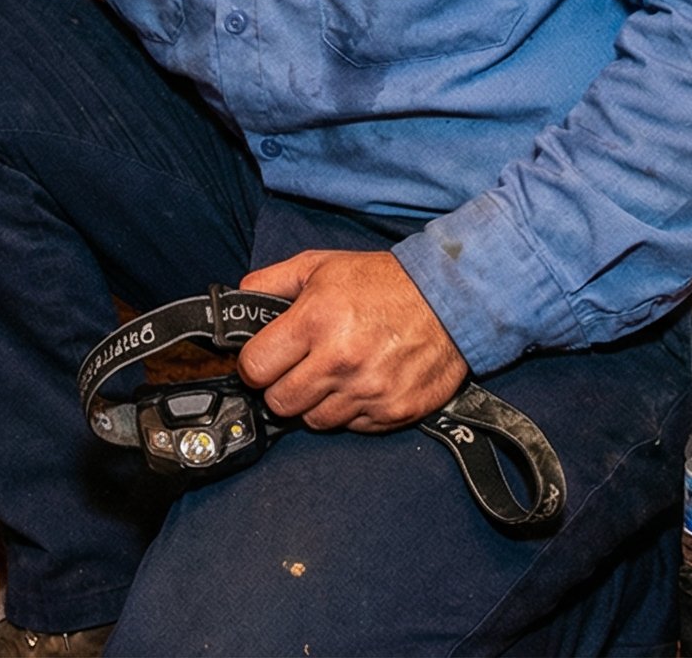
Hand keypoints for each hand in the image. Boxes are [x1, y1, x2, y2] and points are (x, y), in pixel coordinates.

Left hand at [236, 249, 470, 430]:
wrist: (450, 299)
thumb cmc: (383, 282)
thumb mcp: (321, 266)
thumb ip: (272, 282)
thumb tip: (240, 300)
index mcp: (315, 320)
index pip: (255, 368)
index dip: (254, 366)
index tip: (264, 361)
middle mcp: (340, 360)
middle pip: (279, 403)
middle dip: (280, 388)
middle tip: (297, 370)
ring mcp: (368, 390)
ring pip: (313, 420)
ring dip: (316, 402)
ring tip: (333, 375)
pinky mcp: (393, 411)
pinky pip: (352, 426)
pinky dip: (350, 410)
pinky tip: (360, 383)